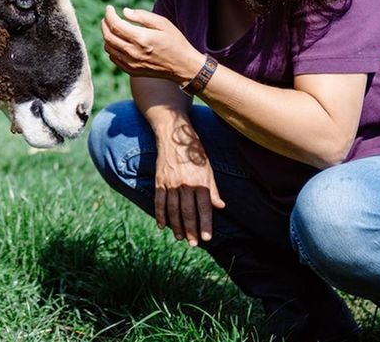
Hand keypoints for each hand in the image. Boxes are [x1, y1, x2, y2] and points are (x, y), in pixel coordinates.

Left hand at [101, 5, 201, 84]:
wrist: (182, 66)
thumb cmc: (175, 41)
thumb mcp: (163, 23)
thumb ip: (142, 16)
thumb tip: (124, 12)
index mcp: (142, 39)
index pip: (115, 25)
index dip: (109, 14)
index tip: (109, 8)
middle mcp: (134, 52)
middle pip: (108, 36)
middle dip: (105, 24)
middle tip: (107, 17)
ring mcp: (131, 63)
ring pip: (108, 47)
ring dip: (106, 35)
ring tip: (112, 27)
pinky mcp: (131, 71)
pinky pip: (113, 57)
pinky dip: (111, 47)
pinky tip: (118, 41)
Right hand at [154, 122, 225, 245]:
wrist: (173, 136)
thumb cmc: (194, 154)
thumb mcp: (208, 169)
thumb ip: (213, 190)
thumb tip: (220, 207)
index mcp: (200, 182)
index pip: (204, 208)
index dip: (205, 224)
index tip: (206, 238)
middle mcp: (185, 184)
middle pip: (187, 212)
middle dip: (191, 230)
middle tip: (193, 244)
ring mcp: (170, 183)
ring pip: (173, 210)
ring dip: (176, 226)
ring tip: (180, 238)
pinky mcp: (159, 181)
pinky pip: (159, 202)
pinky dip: (160, 215)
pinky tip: (162, 226)